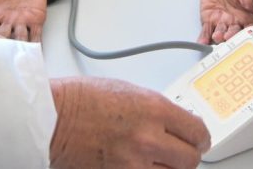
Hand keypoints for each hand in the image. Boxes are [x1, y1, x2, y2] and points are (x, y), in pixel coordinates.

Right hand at [49, 77, 210, 168]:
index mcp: (154, 109)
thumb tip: (174, 123)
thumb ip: (156, 110)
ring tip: (161, 162)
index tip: (200, 139)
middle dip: (189, 156)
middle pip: (190, 159)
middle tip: (183, 153)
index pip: (197, 131)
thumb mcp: (128, 91)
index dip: (201, 137)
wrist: (51, 118)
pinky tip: (144, 167)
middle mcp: (148, 138)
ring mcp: (134, 164)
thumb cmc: (80, 99)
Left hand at [197, 0, 252, 44]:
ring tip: (216, 36)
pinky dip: (204, 37)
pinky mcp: (209, 21)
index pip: (250, 29)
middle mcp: (235, 24)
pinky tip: (202, 42)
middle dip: (231, 37)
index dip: (247, 34)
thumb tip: (248, 1)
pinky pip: (206, 31)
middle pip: (234, 34)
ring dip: (218, 38)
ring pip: (220, 34)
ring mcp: (222, 24)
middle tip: (228, 37)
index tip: (244, 35)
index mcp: (247, 17)